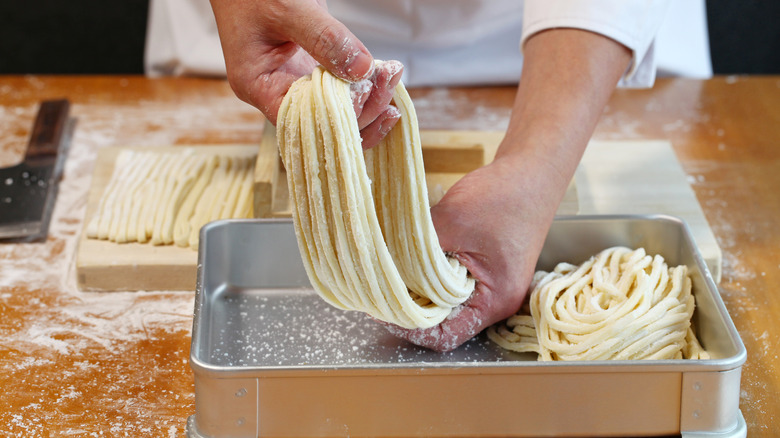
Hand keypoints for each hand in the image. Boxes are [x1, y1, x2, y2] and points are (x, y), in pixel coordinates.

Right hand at [209, 0, 401, 146]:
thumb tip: (362, 70)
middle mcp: (275, 91)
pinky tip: (383, 79)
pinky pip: (339, 91)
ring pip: (336, 111)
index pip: (302, 122)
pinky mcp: (309, 71)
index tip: (368, 92)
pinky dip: (362, 87)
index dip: (338, 117)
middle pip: (324, 123)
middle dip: (361, 108)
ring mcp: (293, 82)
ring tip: (392, 76)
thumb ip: (324, 39)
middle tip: (390, 79)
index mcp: (258, 86)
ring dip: (367, 100)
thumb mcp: (288, 9)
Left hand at [383, 28, 631, 351]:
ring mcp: (486, 285)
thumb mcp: (451, 222)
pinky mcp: (481, 267)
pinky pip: (444, 279)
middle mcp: (490, 300)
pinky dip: (421, 271)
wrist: (536, 166)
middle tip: (373, 287)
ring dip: (412, 286)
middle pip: (439, 319)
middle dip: (405, 305)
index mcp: (491, 299)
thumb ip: (415, 250)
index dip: (406, 323)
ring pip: (439, 299)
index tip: (378, 305)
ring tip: (381, 271)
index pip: (442, 332)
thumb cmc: (505, 195)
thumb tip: (378, 265)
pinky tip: (399, 256)